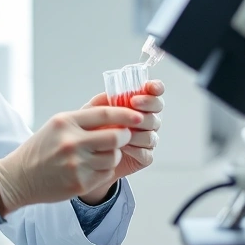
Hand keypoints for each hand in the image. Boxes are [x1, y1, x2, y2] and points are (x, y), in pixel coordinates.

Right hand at [0, 107, 142, 215]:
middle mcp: (71, 142)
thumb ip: (86, 114)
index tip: (139, 115)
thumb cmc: (42, 148)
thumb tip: (113, 98)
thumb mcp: (58, 123)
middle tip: (123, 136)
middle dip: (124, 135)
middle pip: (115, 135)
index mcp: (66, 122)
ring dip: (113, 154)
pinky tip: (92, 167)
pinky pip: (106, 173)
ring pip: (113, 156)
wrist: (19, 177)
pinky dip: (105, 170)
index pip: (105, 113)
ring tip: (101, 154)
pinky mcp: (80, 183)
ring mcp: (76, 164)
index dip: (127, 113)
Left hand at [80, 80, 164, 195]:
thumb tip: (115, 93)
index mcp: (139, 105)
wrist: (87, 155)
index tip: (149, 87)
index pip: (155, 92)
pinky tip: (122, 147)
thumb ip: (104, 100)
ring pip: (152, 133)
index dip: (156, 88)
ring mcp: (147, 138)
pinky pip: (146, 153)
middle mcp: (146, 120)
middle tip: (133, 102)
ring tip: (120, 131)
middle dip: (147, 104)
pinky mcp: (144, 157)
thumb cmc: (92, 129)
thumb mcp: (93, 110)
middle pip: (157, 110)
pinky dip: (135, 150)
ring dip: (137, 131)